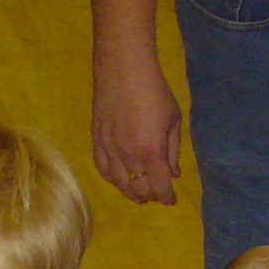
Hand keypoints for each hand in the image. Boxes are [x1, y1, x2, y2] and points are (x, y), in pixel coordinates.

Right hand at [92, 52, 181, 204]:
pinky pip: (102, 170)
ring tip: (138, 193)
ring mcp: (109, 150)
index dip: (166, 197)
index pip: (159, 187)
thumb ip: (172, 151)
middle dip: (150, 196)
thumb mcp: (172, 120)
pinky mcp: (96, 142)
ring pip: (119, 184)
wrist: (123, 69)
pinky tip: (119, 179)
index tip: (170, 199)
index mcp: (151, 151)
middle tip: (156, 194)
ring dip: (131, 192)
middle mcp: (129, 156)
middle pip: (139, 190)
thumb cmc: (154, 91)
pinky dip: (112, 179)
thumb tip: (172, 174)